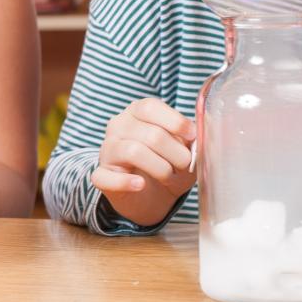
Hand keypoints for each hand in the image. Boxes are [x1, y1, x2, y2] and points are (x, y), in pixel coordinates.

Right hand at [92, 97, 195, 225]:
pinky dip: (127, 182)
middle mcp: (118, 126)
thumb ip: (191, 139)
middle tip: (186, 165)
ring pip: (134, 152)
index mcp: (137, 112)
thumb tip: (201, 136)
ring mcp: (107, 150)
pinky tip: (140, 184)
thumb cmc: (167, 163)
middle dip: (177, 154)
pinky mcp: (101, 174)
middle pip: (151, 134)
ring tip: (169, 177)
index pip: (150, 107)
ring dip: (161, 169)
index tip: (193, 136)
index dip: (175, 121)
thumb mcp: (183, 148)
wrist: (150, 194)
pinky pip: (109, 177)